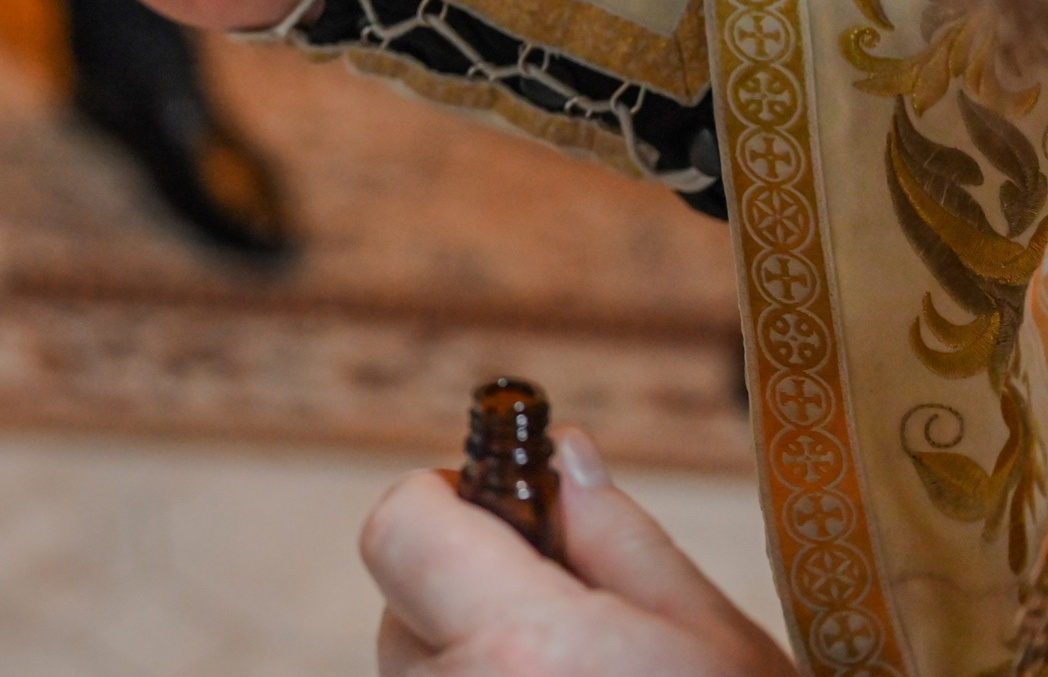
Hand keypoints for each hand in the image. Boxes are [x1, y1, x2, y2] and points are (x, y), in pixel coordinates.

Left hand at [362, 429, 796, 676]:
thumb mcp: (715, 645)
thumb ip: (620, 541)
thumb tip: (563, 455)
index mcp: (520, 647)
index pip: (396, 527)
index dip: (445, 503)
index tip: (509, 512)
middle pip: (403, 610)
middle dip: (468, 596)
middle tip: (574, 632)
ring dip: (477, 671)